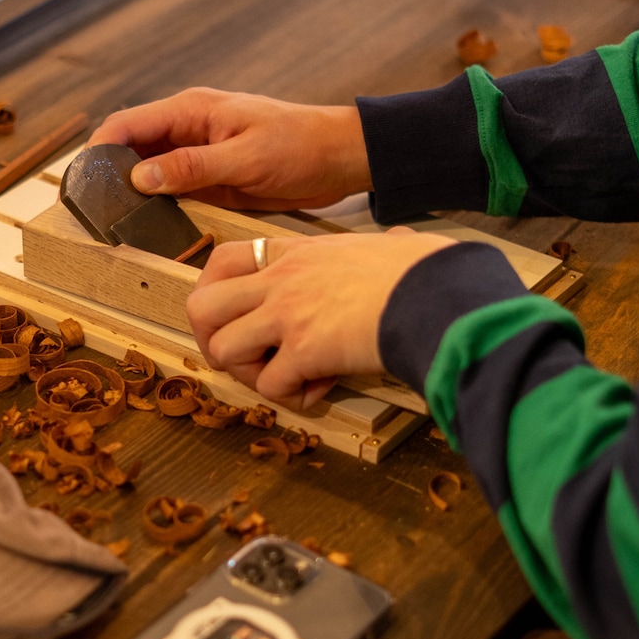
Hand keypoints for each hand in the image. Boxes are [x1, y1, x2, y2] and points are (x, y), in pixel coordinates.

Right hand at [91, 89, 370, 210]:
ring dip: (130, 195)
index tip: (80, 184)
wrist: (340, 158)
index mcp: (191, 110)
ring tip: (111, 226)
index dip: (97, 151)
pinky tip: (145, 228)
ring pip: (147, 172)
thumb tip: (138, 178)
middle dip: (107, 176)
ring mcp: (197, 155)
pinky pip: (171, 191)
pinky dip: (156, 207)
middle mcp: (187, 129)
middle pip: (130, 149)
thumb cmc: (300, 146)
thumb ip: (192, 168)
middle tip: (90, 214)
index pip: (126, 124)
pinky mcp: (209, 179)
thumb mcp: (245, 159)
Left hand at [187, 229, 456, 410]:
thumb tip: (401, 241)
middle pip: (200, 307)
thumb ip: (377, 246)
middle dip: (215, 340)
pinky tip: (321, 389)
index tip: (237, 316)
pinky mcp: (303, 351)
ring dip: (250, 374)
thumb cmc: (425, 269)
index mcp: (296, 252)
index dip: (215, 293)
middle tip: (248, 358)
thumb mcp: (385, 244)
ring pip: (222, 350)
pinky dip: (291, 397)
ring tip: (286, 376)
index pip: (223, 260)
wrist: (438, 293)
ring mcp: (287, 314)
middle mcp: (281, 280)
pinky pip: (269, 386)